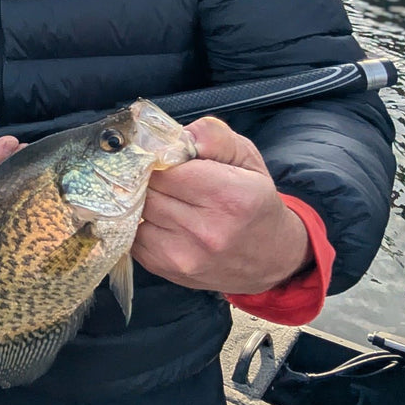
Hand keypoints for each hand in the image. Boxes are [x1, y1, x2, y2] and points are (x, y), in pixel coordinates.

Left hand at [131, 116, 311, 294]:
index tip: (160, 158)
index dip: (156, 159)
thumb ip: (213, 136)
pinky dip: (140, 225)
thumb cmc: (255, 202)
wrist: (272, 258)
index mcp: (229, 196)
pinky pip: (133, 237)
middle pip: (147, 192)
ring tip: (163, 199)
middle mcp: (207, 230)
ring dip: (142, 203)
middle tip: (159, 177)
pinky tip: (160, 221)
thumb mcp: (247, 157)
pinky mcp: (167, 269)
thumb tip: (175, 135)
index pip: (164, 169)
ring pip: (135, 214)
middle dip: (147, 180)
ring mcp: (185, 255)